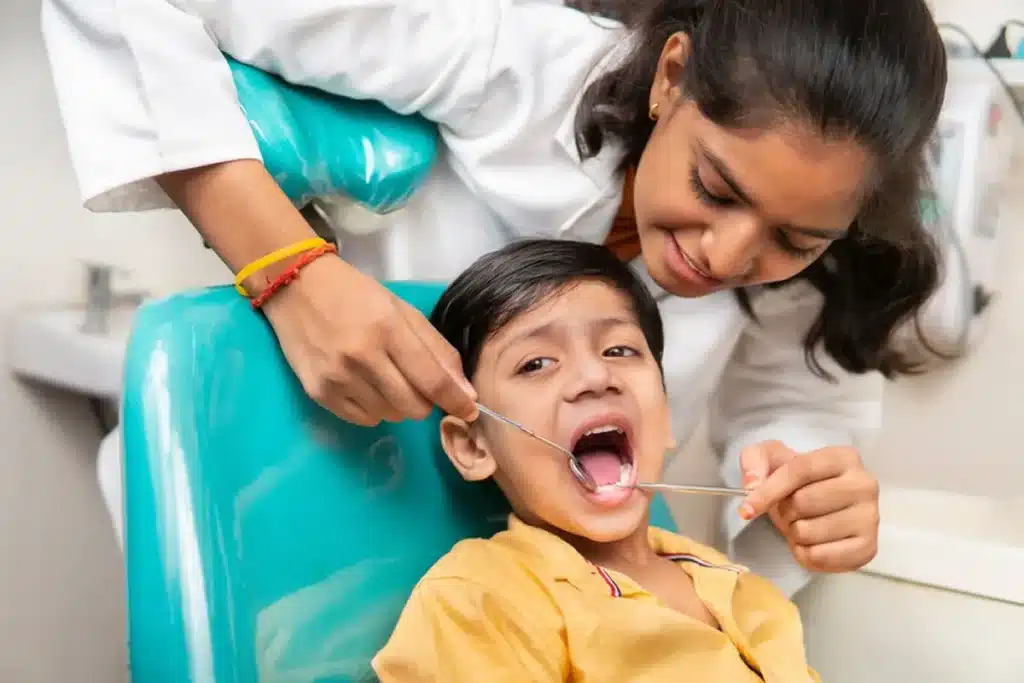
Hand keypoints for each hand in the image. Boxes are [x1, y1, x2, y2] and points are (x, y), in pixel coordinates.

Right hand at [261, 255, 477, 425]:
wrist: (297, 288)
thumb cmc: (356, 295)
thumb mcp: (402, 310)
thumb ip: (436, 350)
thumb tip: (464, 392)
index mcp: (388, 328)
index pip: (432, 380)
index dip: (456, 401)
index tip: (470, 411)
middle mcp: (362, 356)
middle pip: (414, 407)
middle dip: (425, 401)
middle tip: (417, 382)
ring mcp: (337, 378)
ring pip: (390, 416)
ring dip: (397, 404)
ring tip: (384, 377)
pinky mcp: (319, 393)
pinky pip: (364, 420)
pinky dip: (374, 409)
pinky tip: (364, 385)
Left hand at [738, 440, 879, 572]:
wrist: (818, 507)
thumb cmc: (796, 482)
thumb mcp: (771, 459)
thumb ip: (754, 460)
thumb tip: (753, 485)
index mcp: (844, 457)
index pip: (800, 470)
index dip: (769, 490)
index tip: (747, 509)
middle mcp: (864, 484)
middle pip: (804, 502)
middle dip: (785, 511)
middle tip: (789, 512)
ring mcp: (870, 517)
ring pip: (809, 532)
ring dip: (793, 533)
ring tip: (801, 525)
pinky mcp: (868, 547)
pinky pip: (821, 557)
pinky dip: (804, 554)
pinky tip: (810, 544)